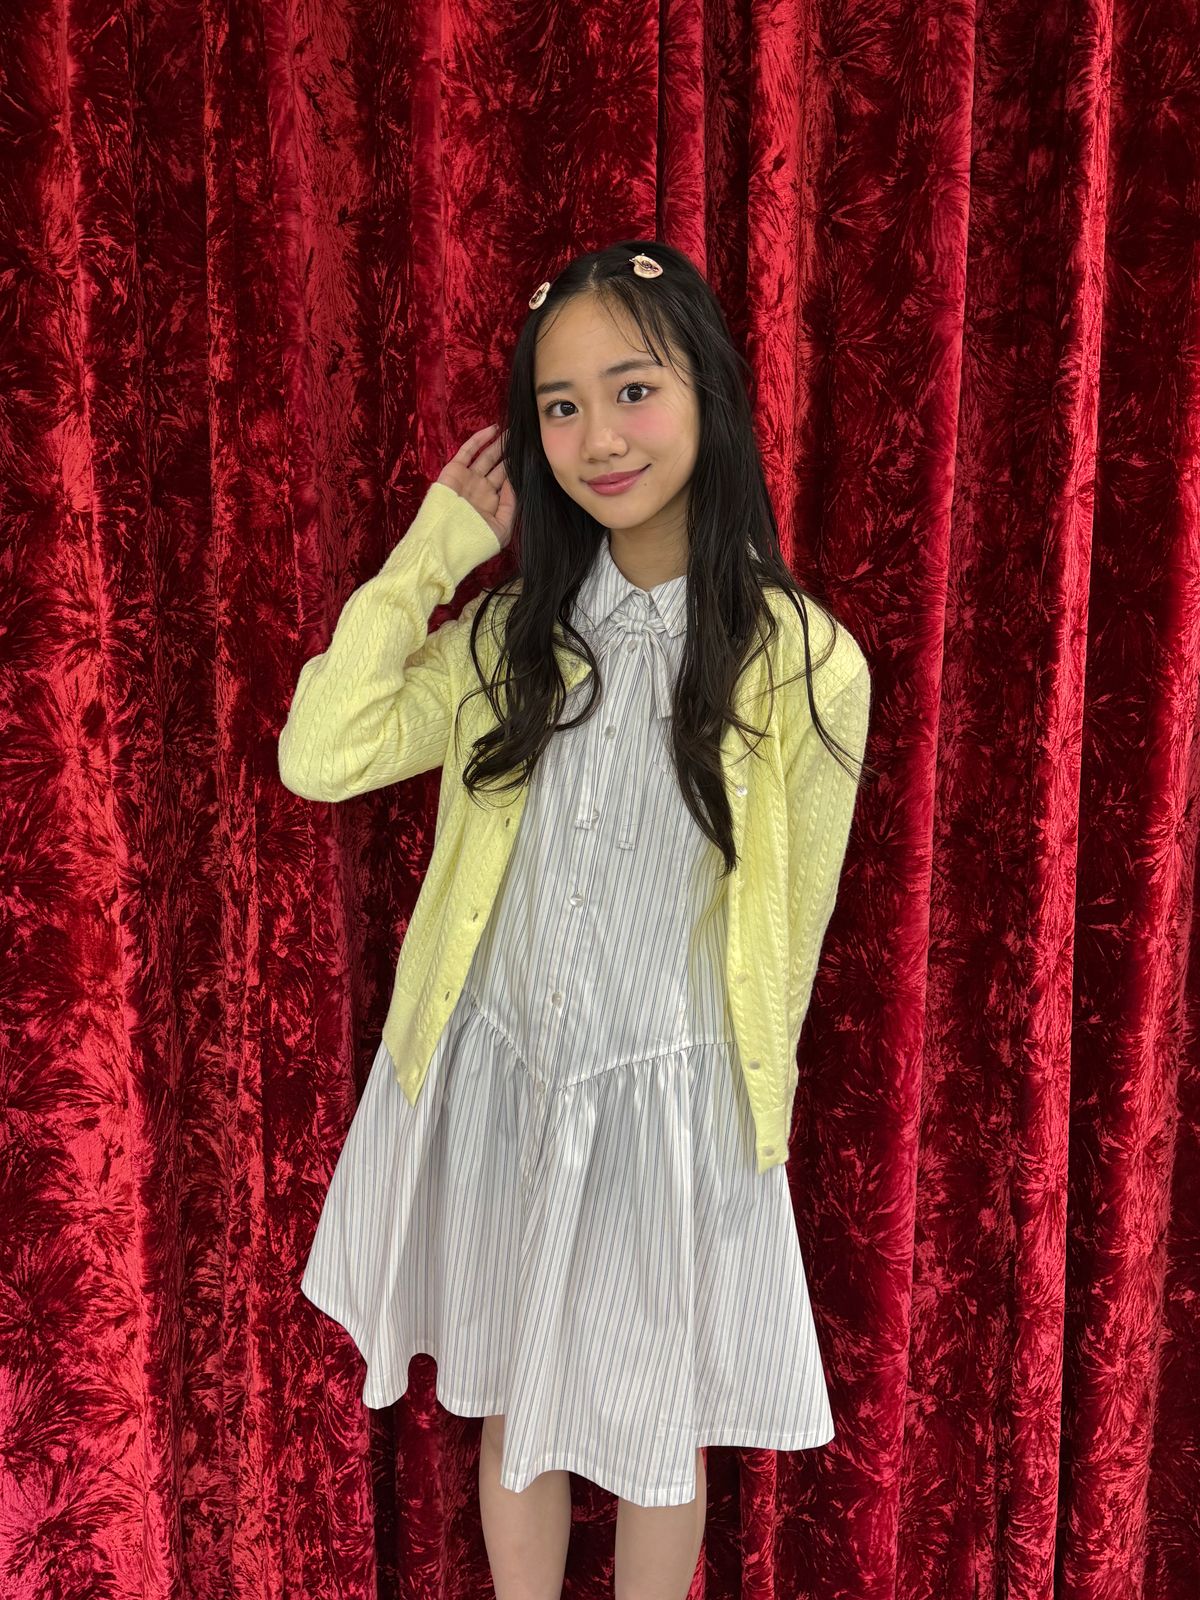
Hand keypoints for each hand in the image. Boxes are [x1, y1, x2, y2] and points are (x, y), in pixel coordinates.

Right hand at [437, 424, 513, 547]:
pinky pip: (468, 451)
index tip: (531, 457)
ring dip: (498, 444)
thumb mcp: (501, 529)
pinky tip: (494, 430)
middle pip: (499, 467)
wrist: (444, 541)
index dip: (518, 470)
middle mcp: (481, 490)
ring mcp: (468, 479)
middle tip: (523, 440)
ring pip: (486, 456)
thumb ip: (511, 506)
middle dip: (510, 454)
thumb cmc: (474, 541)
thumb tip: (515, 482)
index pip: (508, 483)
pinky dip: (479, 439)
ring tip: (512, 432)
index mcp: (492, 505)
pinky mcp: (454, 470)